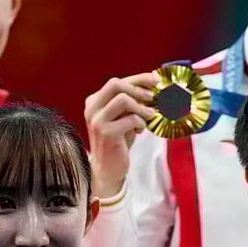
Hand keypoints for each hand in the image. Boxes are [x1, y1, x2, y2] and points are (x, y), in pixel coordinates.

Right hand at [83, 73, 158, 196]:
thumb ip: (131, 101)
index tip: (155, 79)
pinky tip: (139, 131)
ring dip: (141, 107)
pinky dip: (140, 123)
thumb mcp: (123, 116)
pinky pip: (129, 119)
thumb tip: (152, 86)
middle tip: (152, 97)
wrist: (108, 168)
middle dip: (138, 89)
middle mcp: (92, 108)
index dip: (138, 78)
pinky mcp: (105, 133)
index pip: (116, 82)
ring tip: (149, 116)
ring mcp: (97, 120)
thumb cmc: (118, 140)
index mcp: (95, 101)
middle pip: (115, 84)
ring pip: (122, 99)